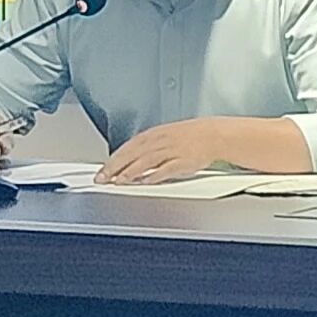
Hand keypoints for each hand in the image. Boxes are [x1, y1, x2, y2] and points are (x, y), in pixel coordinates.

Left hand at [96, 119, 229, 184]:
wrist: (214, 135)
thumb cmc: (191, 136)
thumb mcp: (165, 136)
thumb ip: (148, 148)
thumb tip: (130, 161)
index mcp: (155, 134)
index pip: (128, 147)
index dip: (113, 159)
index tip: (102, 170)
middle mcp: (160, 141)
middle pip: (133, 154)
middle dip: (115, 167)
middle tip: (102, 178)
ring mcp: (171, 151)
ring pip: (146, 160)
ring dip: (130, 171)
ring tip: (118, 181)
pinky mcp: (182, 161)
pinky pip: (165, 169)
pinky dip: (153, 176)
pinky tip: (144, 182)